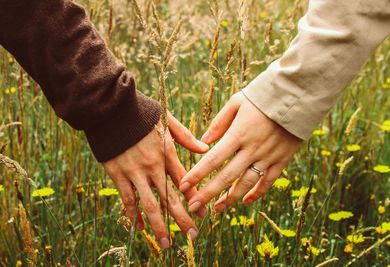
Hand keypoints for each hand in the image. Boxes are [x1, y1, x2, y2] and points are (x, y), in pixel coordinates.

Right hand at [102, 112, 208, 247]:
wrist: (110, 108)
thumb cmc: (141, 112)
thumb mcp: (167, 119)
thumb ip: (185, 136)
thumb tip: (205, 149)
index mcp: (166, 152)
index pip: (184, 181)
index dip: (194, 198)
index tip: (202, 214)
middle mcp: (152, 166)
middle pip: (170, 198)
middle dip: (182, 219)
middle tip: (192, 236)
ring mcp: (134, 172)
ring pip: (149, 204)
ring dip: (159, 225)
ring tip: (166, 244)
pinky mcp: (117, 174)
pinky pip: (127, 199)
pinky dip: (133, 214)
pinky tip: (139, 227)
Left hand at [179, 92, 301, 212]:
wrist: (298, 95)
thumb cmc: (263, 96)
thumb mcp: (237, 102)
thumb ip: (219, 122)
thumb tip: (203, 141)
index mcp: (238, 133)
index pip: (213, 159)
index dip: (197, 175)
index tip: (183, 186)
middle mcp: (252, 149)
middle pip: (226, 177)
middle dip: (207, 194)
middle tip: (193, 207)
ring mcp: (268, 156)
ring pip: (246, 184)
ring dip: (230, 199)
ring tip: (216, 209)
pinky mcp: (282, 160)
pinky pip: (268, 182)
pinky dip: (257, 194)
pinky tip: (245, 202)